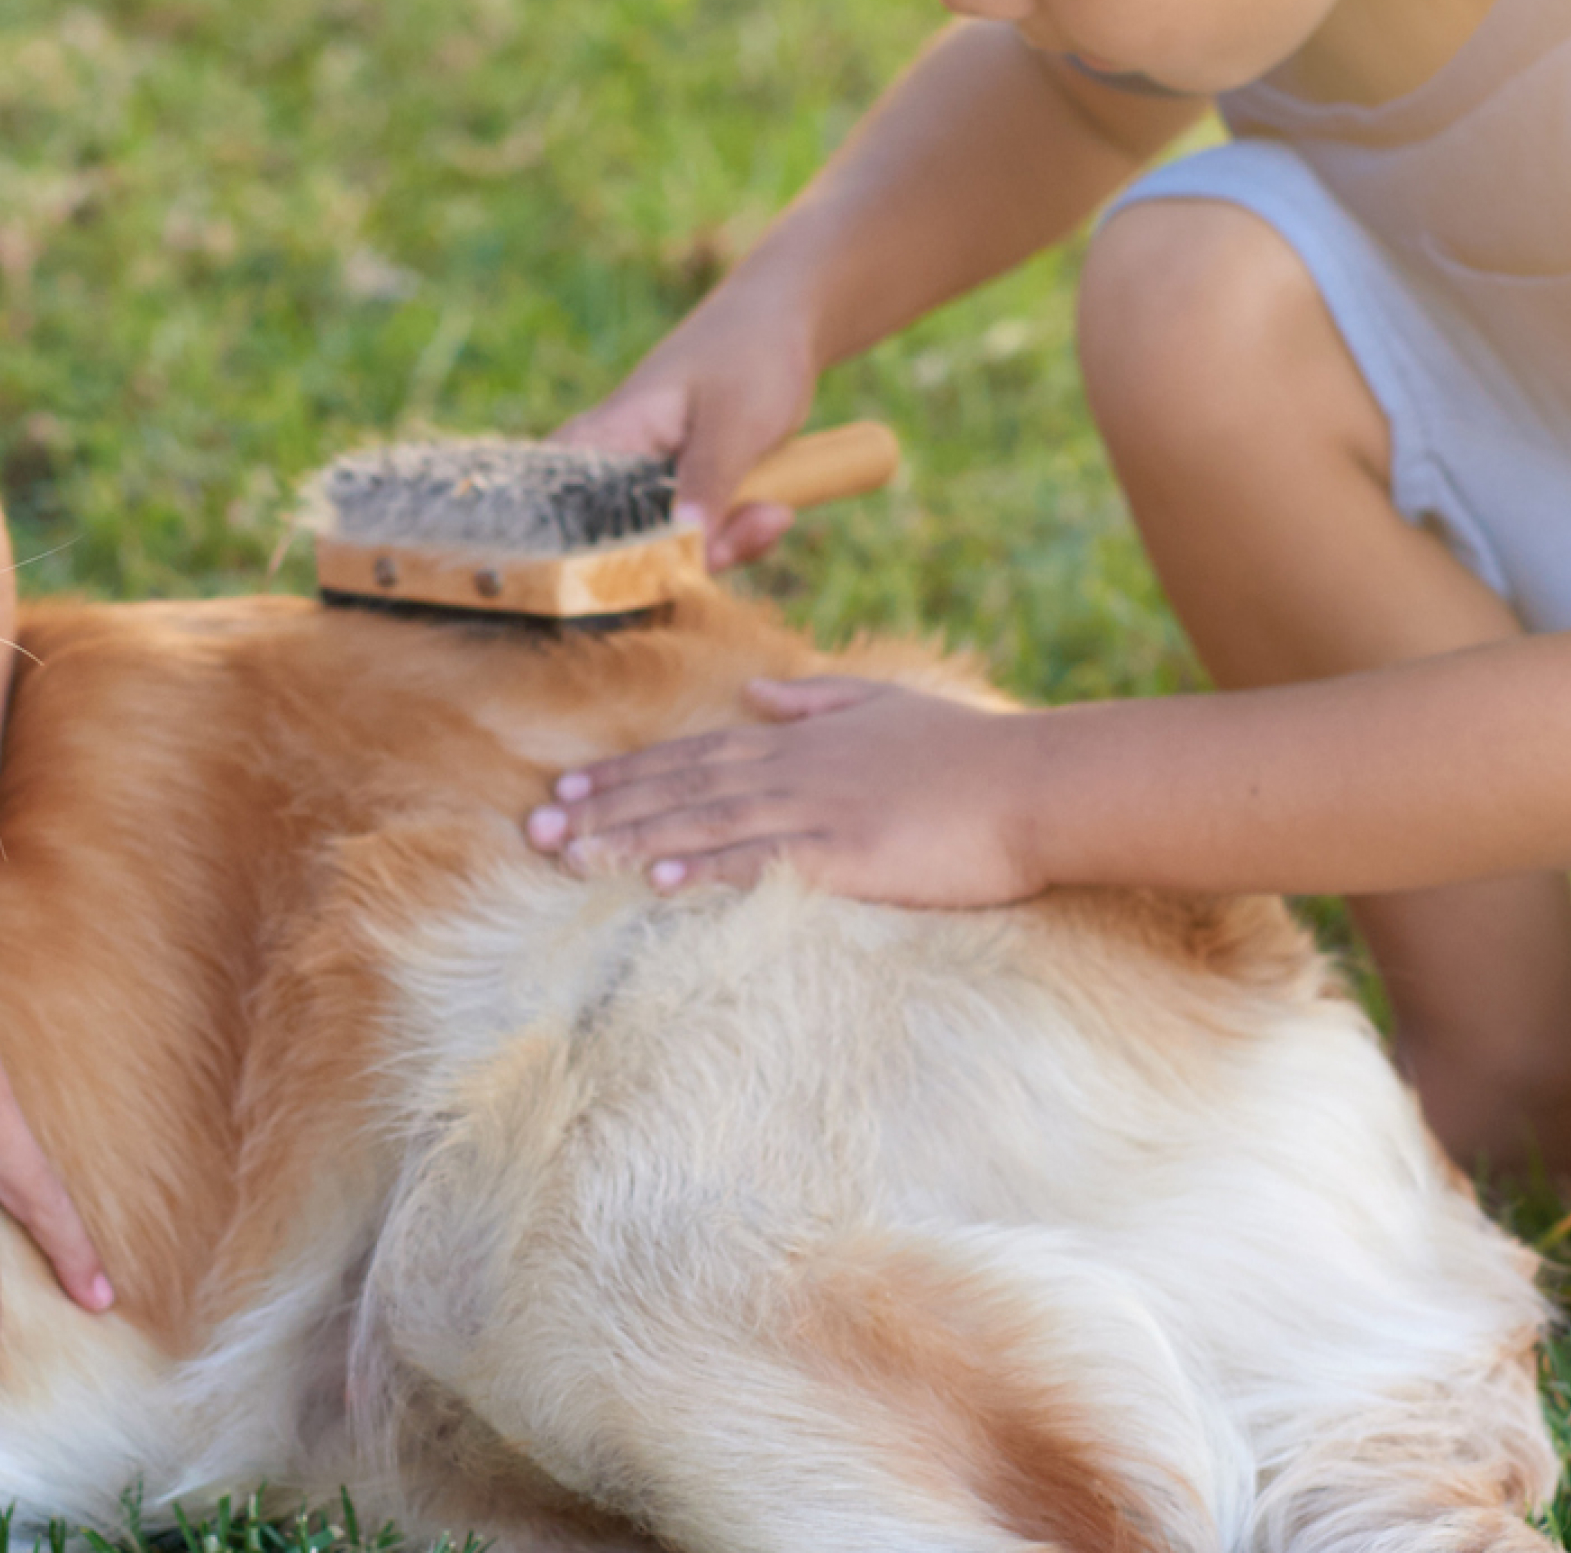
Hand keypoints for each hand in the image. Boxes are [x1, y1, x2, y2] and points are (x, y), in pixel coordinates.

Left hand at [521, 677, 1047, 908]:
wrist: (1034, 783)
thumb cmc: (967, 751)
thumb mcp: (885, 703)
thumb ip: (815, 697)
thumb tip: (759, 690)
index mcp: (798, 738)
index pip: (692, 755)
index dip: (624, 774)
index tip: (567, 791)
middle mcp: (792, 768)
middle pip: (679, 787)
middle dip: (603, 810)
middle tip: (536, 831)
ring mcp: (816, 810)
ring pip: (703, 822)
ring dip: (630, 839)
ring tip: (570, 857)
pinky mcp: (845, 853)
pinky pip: (759, 861)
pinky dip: (702, 867)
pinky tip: (654, 880)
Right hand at [554, 267, 824, 570]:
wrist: (780, 325)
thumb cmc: (750, 356)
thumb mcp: (735, 423)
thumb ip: (707, 484)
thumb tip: (683, 555)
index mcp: (602, 439)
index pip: (569, 521)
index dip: (613, 564)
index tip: (682, 568)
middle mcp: (609, 469)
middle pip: (626, 551)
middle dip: (697, 557)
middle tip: (762, 524)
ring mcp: (643, 485)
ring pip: (669, 551)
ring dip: (728, 546)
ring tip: (777, 511)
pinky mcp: (674, 495)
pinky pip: (695, 540)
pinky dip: (735, 537)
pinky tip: (773, 511)